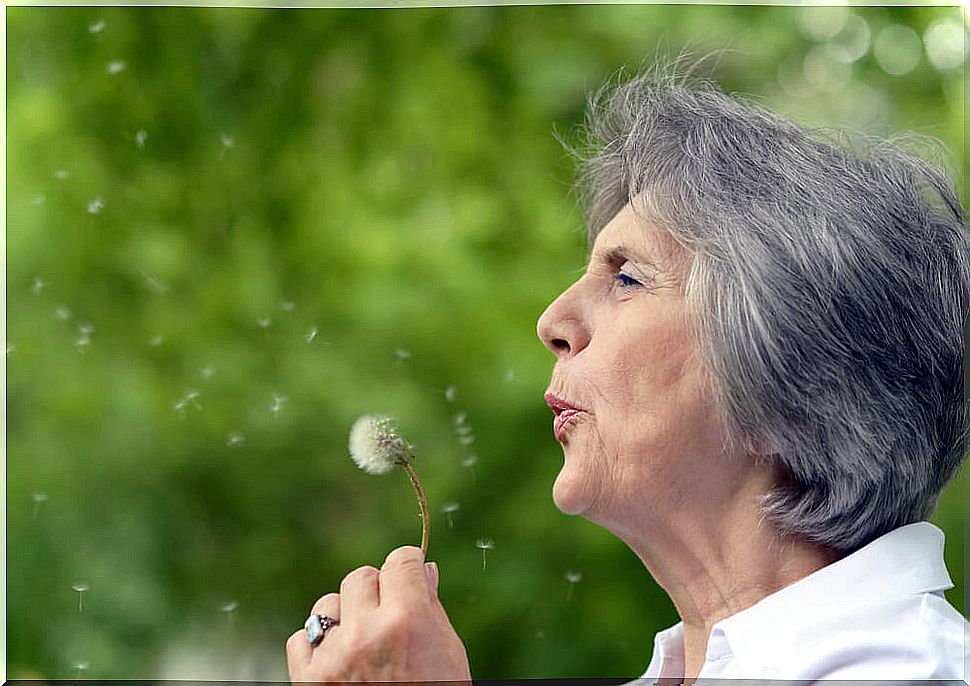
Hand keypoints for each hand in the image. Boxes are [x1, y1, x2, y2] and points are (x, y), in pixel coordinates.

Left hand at [286, 545, 472, 682]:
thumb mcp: (447, 655)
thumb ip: (431, 609)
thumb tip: (425, 570)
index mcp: (408, 621)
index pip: (400, 561)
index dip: (408, 566)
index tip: (409, 574)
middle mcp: (367, 632)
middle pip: (362, 577)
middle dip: (378, 591)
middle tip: (390, 614)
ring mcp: (332, 657)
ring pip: (328, 604)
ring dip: (346, 617)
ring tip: (364, 643)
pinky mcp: (306, 679)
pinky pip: (301, 638)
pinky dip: (318, 646)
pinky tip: (340, 661)